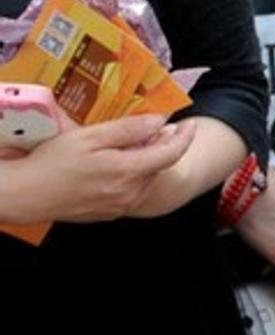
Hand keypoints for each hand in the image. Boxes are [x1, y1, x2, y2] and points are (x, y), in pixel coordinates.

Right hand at [0, 114, 194, 224]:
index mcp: (128, 172)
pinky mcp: (109, 213)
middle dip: (164, 145)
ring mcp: (119, 206)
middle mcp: (129, 193)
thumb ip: (128, 129)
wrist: (26, 195)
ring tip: (135, 143)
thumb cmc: (52, 163)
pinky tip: (118, 163)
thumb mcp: (90, 137)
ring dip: (148, 160)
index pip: (172, 153)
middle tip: (157, 128)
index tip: (190, 123)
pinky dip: (134, 175)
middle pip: (160, 166)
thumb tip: (159, 121)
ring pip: (147, 179)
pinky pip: (131, 191)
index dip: (184, 136)